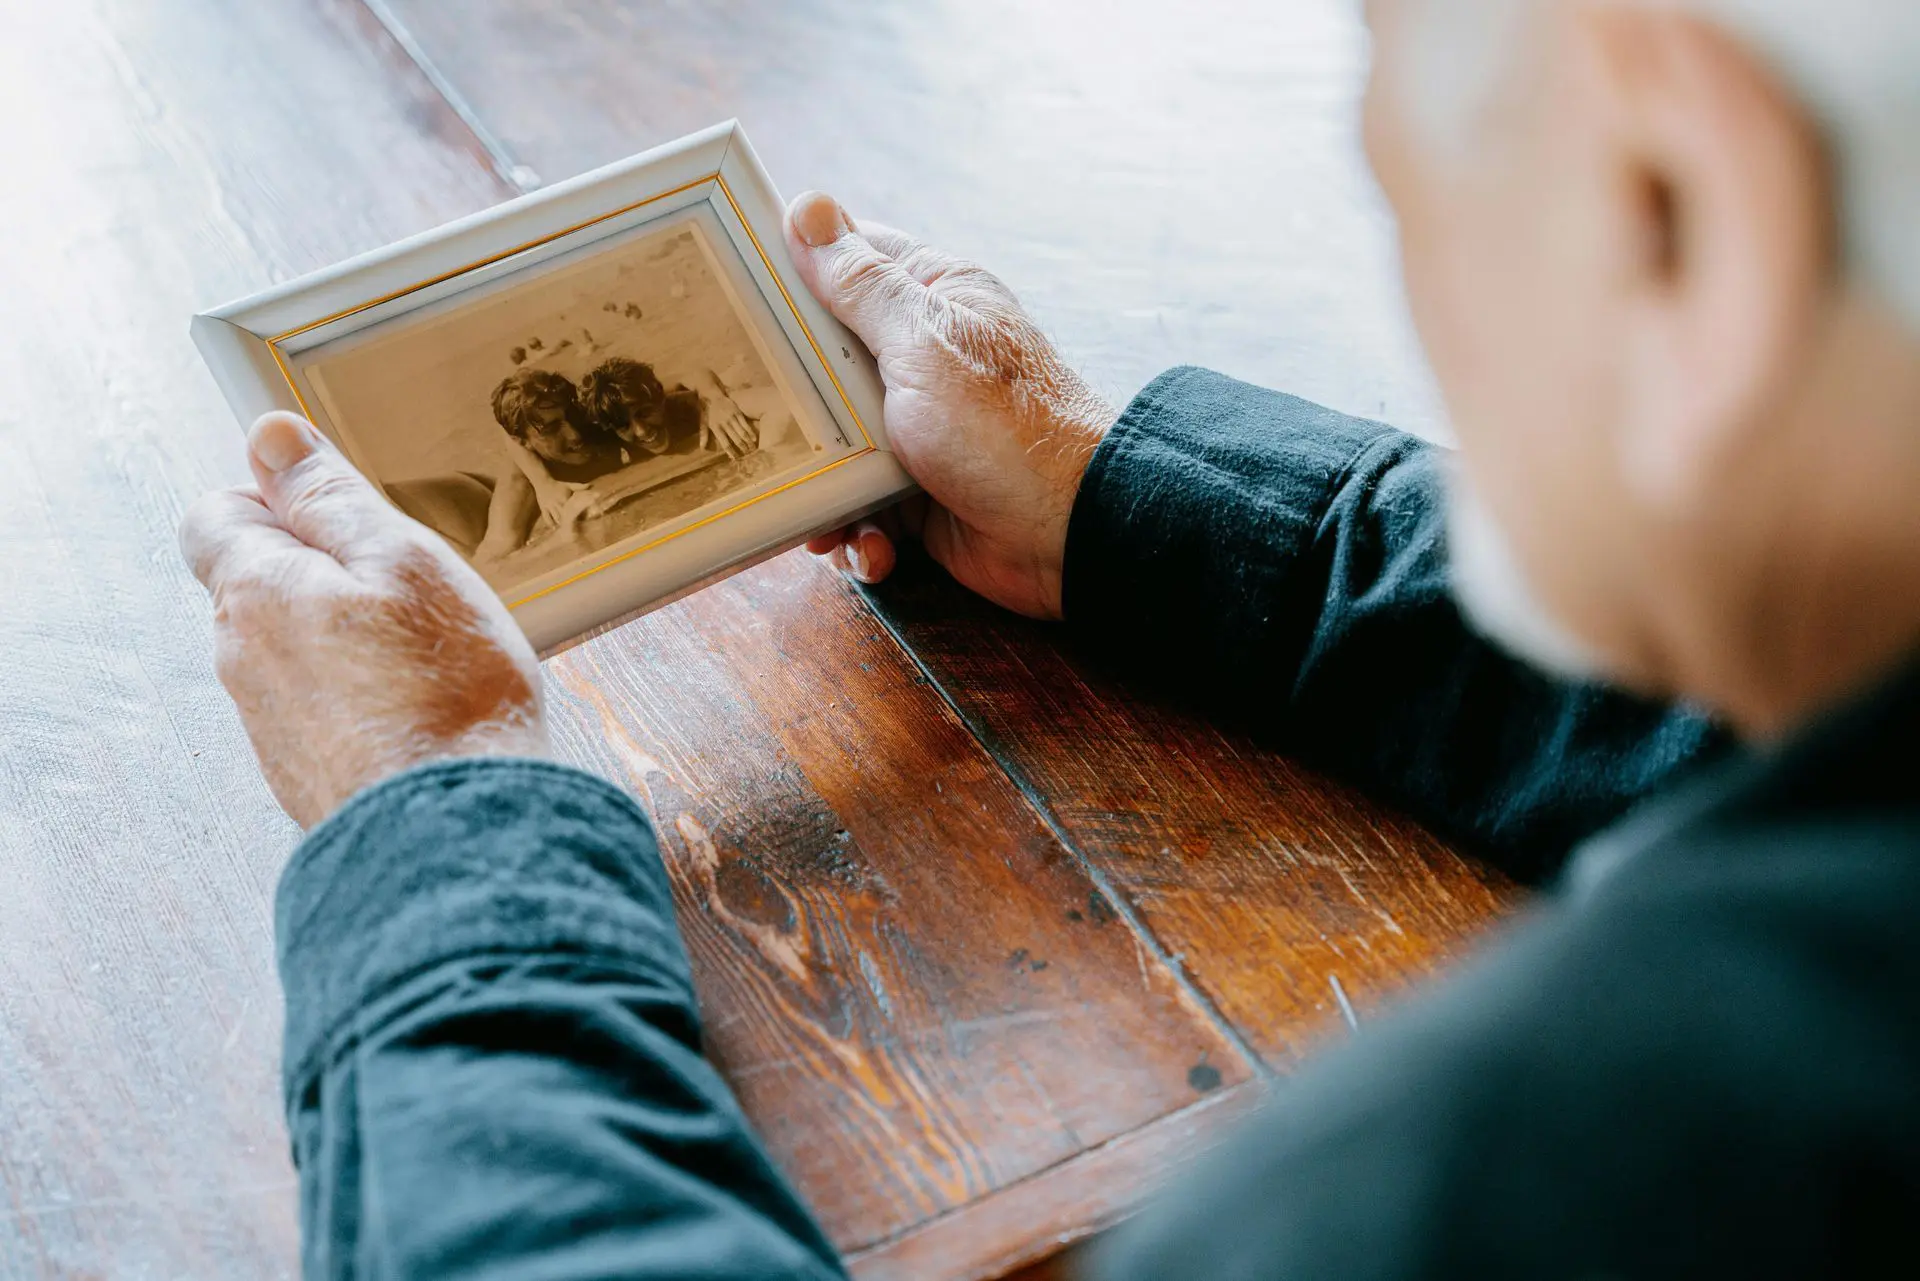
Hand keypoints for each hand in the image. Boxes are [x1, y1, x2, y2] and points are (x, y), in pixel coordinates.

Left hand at [180, 413, 548, 828]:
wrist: (457, 833)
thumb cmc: (443, 694)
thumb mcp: (401, 559)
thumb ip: (331, 497)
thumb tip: (273, 439)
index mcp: (255, 592)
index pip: (215, 516)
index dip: (274, 500)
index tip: (338, 512)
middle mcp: (242, 660)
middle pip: (259, 585)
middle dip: (322, 573)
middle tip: (406, 588)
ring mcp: (270, 725)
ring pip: (295, 651)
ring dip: (346, 640)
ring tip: (427, 657)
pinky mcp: (305, 776)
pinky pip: (322, 710)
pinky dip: (362, 698)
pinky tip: (421, 710)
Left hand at [698, 381, 758, 457]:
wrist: (711, 395)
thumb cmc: (706, 411)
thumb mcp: (703, 423)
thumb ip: (704, 436)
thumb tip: (702, 448)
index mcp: (716, 428)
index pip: (725, 443)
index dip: (731, 452)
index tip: (736, 458)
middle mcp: (725, 424)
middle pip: (736, 439)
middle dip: (743, 448)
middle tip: (748, 455)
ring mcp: (732, 418)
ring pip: (742, 433)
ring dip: (748, 442)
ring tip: (752, 449)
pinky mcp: (738, 412)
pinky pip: (745, 424)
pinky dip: (750, 432)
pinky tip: (754, 438)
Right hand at [783, 191, 1117, 619]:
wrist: (1070, 534)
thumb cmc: (1004, 427)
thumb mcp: (922, 342)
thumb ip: (860, 284)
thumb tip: (807, 208)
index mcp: (932, 302)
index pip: (848, 263)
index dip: (790, 274)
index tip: (729, 287)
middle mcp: (922, 362)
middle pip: (822, 365)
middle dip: (791, 404)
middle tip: (754, 423)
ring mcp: (918, 433)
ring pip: (832, 449)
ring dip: (821, 493)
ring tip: (824, 519)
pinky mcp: (916, 500)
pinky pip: (860, 513)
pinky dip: (858, 537)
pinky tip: (869, 549)